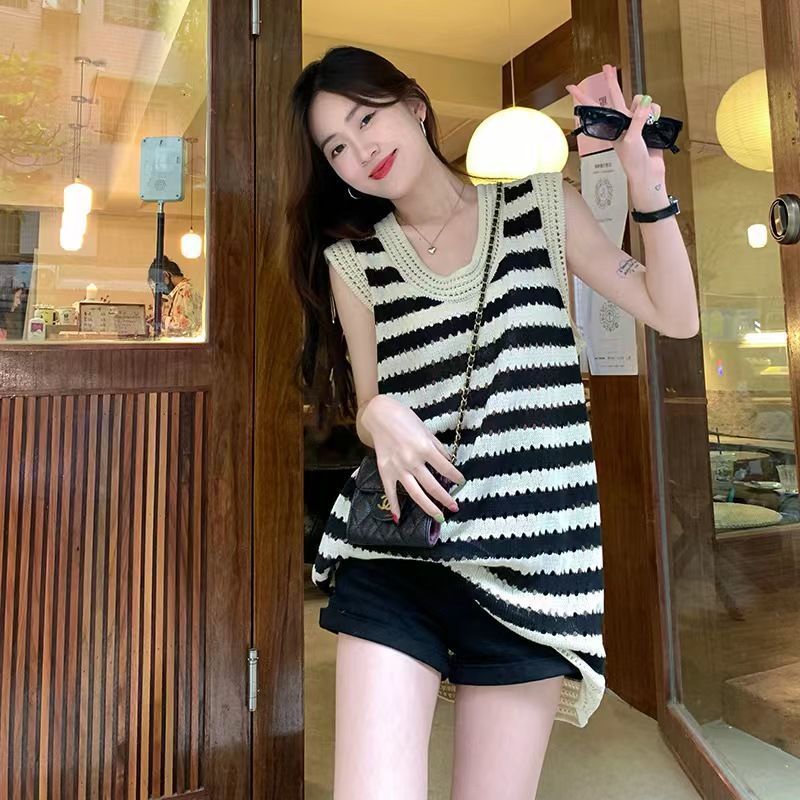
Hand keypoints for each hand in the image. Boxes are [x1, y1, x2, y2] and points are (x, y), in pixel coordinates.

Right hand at [360, 395, 464, 523]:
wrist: (379, 414)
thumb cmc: (404, 418)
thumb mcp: (426, 430)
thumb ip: (437, 447)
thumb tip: (449, 460)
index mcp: (424, 448)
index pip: (446, 468)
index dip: (456, 477)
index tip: (461, 482)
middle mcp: (412, 461)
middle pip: (433, 486)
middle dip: (446, 499)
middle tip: (455, 507)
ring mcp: (398, 468)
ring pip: (416, 494)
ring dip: (429, 507)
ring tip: (439, 517)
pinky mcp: (385, 471)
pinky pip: (390, 492)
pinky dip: (394, 506)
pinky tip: (399, 518)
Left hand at [567, 64, 667, 209]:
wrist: (648, 172)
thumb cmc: (634, 161)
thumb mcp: (631, 140)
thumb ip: (637, 119)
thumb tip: (643, 102)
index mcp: (613, 126)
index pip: (596, 108)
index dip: (583, 98)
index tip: (571, 87)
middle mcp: (622, 121)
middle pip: (616, 96)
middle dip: (611, 81)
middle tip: (606, 67)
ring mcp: (636, 121)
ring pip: (640, 101)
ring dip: (646, 107)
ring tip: (648, 123)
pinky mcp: (649, 123)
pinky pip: (653, 108)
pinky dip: (656, 112)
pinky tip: (655, 122)